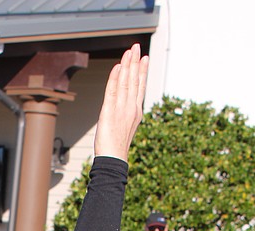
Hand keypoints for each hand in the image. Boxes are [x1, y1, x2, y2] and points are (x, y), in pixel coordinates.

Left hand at [94, 43, 148, 162]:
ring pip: (125, 83)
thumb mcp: (124, 128)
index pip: (139, 87)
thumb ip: (125, 114)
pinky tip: (117, 67)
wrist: (113, 160)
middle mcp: (131, 108)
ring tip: (129, 51)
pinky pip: (113, 91)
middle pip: (134, 81)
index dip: (142, 71)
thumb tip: (124, 106)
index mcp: (136, 112)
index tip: (144, 58)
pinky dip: (115, 78)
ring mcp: (121, 110)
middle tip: (136, 46)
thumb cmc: (116, 148)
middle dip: (135, 62)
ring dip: (127, 65)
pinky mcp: (109, 112)